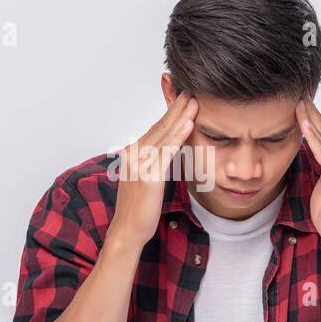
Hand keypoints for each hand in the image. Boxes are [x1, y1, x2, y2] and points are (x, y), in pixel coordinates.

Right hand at [106, 91, 197, 252]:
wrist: (127, 230)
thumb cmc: (138, 208)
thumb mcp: (144, 178)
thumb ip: (153, 161)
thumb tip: (166, 149)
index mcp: (132, 152)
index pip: (154, 128)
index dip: (169, 113)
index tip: (182, 98)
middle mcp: (133, 154)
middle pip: (159, 127)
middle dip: (176, 108)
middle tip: (190, 91)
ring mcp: (140, 164)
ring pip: (164, 135)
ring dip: (180, 116)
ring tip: (193, 102)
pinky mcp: (149, 175)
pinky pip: (167, 151)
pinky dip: (179, 136)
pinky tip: (188, 124)